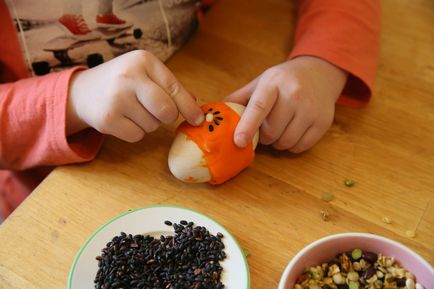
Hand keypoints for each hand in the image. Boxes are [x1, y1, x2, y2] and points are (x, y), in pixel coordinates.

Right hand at [67, 50, 203, 141]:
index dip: (189, 107)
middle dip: (166, 116)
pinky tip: (123, 119)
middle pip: (167, 110)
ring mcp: (116, 98)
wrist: (82, 91)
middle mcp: (129, 76)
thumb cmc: (123, 82)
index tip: (199, 119)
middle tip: (155, 111)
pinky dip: (134, 132)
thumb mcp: (145, 74)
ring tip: (132, 110)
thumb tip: (195, 109)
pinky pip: (137, 136)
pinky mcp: (107, 119)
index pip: (174, 88)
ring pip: (152, 126)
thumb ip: (170, 87)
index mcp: (143, 60)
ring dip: (148, 123)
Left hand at [225, 56, 347, 152]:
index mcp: (274, 83)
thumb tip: (214, 114)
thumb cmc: (284, 79)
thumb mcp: (261, 81)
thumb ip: (240, 97)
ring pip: (285, 142)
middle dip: (264, 136)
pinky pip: (300, 147)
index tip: (238, 142)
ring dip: (277, 142)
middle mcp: (294, 94)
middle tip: (265, 127)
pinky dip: (292, 146)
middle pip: (271, 132)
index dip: (247, 126)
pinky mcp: (323, 122)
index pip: (259, 107)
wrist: (320, 72)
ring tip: (279, 128)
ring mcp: (311, 109)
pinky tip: (292, 131)